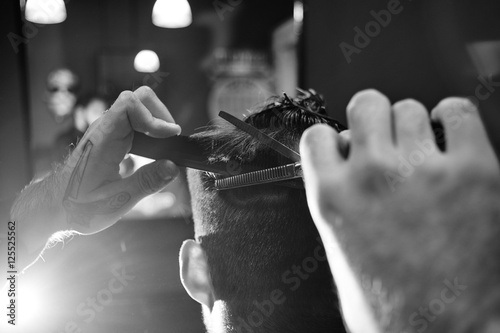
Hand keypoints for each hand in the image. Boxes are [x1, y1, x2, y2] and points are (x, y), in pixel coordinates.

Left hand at [61, 86, 180, 233]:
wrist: (54, 205)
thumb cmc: (79, 205)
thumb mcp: (115, 201)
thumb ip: (145, 182)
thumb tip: (173, 166)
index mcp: (103, 140)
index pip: (130, 105)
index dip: (155, 117)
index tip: (171, 137)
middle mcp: (104, 129)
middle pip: (137, 99)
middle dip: (160, 114)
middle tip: (172, 139)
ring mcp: (106, 131)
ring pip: (136, 108)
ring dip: (155, 121)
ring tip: (166, 145)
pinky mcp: (109, 138)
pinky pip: (132, 121)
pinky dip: (148, 130)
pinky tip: (154, 150)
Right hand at [300, 90, 499, 332]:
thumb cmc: (394, 309)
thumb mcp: (339, 255)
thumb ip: (336, 205)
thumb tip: (343, 172)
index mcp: (332, 197)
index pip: (317, 135)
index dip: (334, 141)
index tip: (346, 149)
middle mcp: (371, 174)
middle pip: (366, 104)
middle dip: (373, 119)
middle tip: (386, 142)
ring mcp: (422, 168)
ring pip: (409, 107)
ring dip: (413, 126)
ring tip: (422, 152)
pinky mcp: (473, 169)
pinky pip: (457, 112)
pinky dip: (453, 119)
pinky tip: (451, 139)